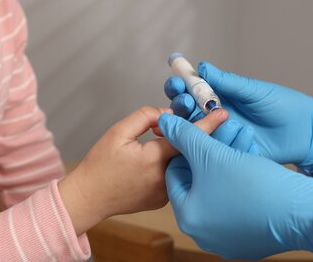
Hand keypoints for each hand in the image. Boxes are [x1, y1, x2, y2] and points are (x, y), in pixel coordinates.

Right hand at [58, 106, 228, 234]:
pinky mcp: (164, 199)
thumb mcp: (118, 132)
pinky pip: (177, 175)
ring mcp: (166, 192)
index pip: (188, 138)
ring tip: (177, 138)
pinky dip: (176, 163)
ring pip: (184, 164)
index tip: (224, 114)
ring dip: (185, 149)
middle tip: (201, 119)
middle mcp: (165, 178)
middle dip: (196, 135)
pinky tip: (165, 155)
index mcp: (154, 159)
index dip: (207, 124)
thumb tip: (168, 114)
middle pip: (190, 151)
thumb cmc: (99, 165)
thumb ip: (146, 117)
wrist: (88, 198)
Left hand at [159, 114, 312, 258]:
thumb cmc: (254, 185)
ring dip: (230, 162)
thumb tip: (166, 122)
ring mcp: (226, 239)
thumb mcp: (213, 153)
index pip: (176, 173)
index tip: (205, 132)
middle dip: (214, 152)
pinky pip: (237, 205)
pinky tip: (255, 163)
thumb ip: (185, 135)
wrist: (300, 212)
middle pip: (200, 182)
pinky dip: (243, 183)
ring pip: (220, 191)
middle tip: (228, 131)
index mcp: (187, 216)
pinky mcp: (248, 239)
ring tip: (245, 139)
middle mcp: (202, 233)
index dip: (190, 147)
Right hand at [165, 62, 312, 176]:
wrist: (307, 133)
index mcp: (221, 97)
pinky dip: (205, 142)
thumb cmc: (284, 107)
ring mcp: (221, 136)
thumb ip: (229, 83)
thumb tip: (203, 67)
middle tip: (182, 100)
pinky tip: (202, 137)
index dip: (181, 86)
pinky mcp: (228, 154)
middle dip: (179, 104)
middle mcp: (216, 117)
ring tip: (191, 113)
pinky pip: (212, 149)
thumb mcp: (255, 92)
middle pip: (187, 111)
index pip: (192, 90)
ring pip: (195, 130)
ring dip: (189, 122)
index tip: (176, 81)